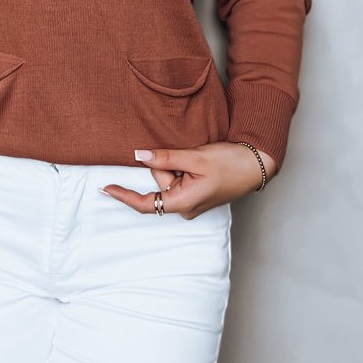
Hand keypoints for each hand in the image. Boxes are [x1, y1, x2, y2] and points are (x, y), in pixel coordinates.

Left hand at [102, 142, 277, 218]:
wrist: (257, 165)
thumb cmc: (231, 163)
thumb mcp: (195, 157)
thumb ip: (165, 157)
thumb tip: (138, 155)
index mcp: (184, 202)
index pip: (146, 204)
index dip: (124, 196)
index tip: (105, 188)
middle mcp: (185, 207)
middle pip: (159, 183)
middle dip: (168, 166)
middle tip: (191, 158)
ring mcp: (191, 202)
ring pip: (169, 178)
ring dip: (179, 165)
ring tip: (200, 161)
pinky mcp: (196, 194)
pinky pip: (179, 178)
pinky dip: (184, 168)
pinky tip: (199, 164)